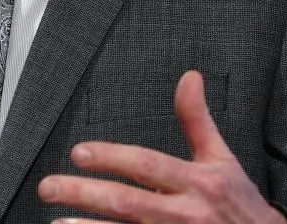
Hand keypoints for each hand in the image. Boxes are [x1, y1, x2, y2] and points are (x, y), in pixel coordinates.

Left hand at [37, 70, 286, 223]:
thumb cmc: (238, 202)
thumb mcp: (223, 158)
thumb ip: (198, 120)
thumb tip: (189, 78)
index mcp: (198, 182)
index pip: (148, 166)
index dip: (112, 158)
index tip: (79, 153)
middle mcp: (185, 214)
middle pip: (127, 202)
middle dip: (85, 193)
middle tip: (49, 186)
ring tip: (57, 221)